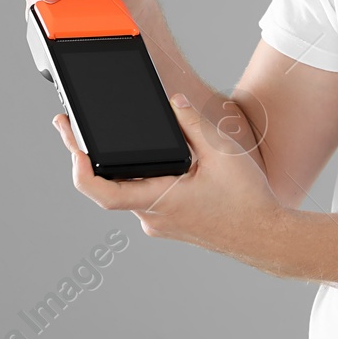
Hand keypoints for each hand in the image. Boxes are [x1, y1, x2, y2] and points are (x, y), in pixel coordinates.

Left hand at [52, 98, 283, 256]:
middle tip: (71, 126)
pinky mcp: (171, 222)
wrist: (266, 237)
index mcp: (160, 200)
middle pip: (111, 184)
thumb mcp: (222, 152)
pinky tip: (157, 158)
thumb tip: (173, 102)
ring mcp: (161, 222)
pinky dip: (144, 175)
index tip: (72, 144)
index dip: (80, 168)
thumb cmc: (247, 201)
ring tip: (115, 136)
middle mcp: (153, 217)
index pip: (103, 191)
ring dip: (121, 165)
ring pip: (131, 189)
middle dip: (90, 154)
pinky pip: (148, 195)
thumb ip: (192, 123)